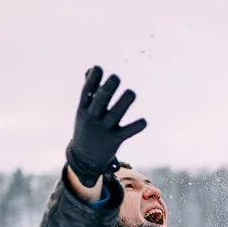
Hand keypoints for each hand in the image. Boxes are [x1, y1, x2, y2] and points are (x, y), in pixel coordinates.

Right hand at [66, 66, 146, 186]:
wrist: (85, 158)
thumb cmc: (87, 127)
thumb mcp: (84, 110)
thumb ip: (90, 91)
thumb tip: (91, 69)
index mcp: (83, 109)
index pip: (86, 92)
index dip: (92, 80)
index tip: (98, 68)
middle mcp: (92, 118)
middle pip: (99, 102)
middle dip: (107, 90)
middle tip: (116, 78)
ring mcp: (103, 130)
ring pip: (114, 115)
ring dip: (123, 103)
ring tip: (131, 92)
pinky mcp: (115, 140)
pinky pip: (126, 132)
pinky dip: (135, 127)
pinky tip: (144, 121)